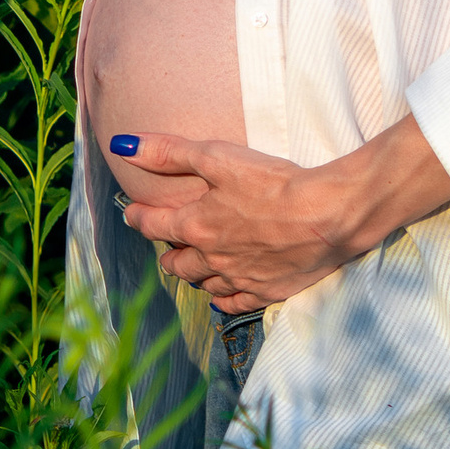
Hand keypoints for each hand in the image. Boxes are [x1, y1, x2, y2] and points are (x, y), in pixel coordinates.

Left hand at [110, 114, 449, 315]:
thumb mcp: (217, 156)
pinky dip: (222, 299)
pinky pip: (234, 302)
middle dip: (167, 251)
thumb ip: (168, 152)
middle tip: (165, 243)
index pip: (154, 225)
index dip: (139, 218)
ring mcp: (239, 279)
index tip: (132, 213)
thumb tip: (122, 146)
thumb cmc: (274, 182)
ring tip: (190, 266)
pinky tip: (220, 296)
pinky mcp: (267, 291)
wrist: (327, 215)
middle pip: (176, 262)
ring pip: (203, 284)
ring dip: (192, 274)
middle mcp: (212, 259)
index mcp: (196, 226)